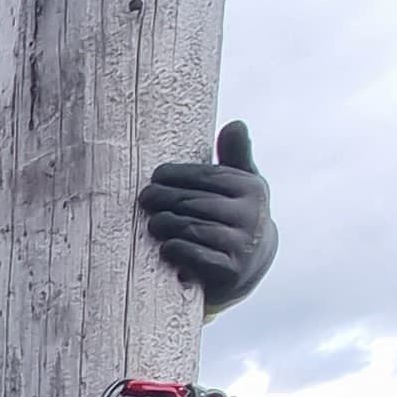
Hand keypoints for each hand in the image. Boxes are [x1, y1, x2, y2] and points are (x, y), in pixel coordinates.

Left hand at [138, 120, 276, 310]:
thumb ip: (234, 156)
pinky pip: (198, 256)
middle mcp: (251, 216)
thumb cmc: (234, 215)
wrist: (248, 264)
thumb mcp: (240, 185)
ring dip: (167, 224)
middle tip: (144, 198)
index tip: (156, 176)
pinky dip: (179, 250)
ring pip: (193, 228)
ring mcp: (242, 245)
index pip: (208, 177)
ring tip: (152, 222)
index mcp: (252, 189)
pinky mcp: (231, 272)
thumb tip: (235, 124)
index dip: (178, 175)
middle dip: (165, 199)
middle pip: (196, 202)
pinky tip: (166, 246)